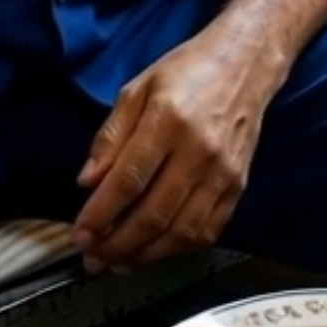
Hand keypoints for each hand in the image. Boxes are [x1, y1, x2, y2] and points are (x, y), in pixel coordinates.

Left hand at [72, 31, 279, 272]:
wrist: (246, 65)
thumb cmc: (188, 71)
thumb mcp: (137, 88)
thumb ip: (110, 136)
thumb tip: (87, 181)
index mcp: (168, 120)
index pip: (128, 180)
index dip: (100, 214)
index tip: (80, 234)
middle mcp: (199, 151)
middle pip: (153, 214)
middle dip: (116, 244)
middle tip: (92, 257)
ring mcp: (223, 173)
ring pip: (181, 232)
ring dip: (144, 255)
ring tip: (117, 261)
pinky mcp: (238, 186)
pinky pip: (207, 231)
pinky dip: (177, 250)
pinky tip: (153, 251)